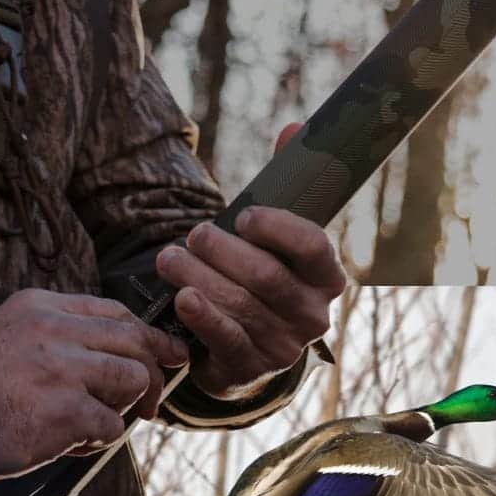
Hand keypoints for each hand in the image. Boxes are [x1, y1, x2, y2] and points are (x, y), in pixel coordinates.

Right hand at [0, 288, 187, 485]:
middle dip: (154, 374)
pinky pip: (112, 425)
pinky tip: (69, 445)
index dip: (149, 336)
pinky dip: (98, 440)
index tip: (168, 355)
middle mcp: (54, 328)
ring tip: (93, 425)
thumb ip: (59, 335)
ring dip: (124, 409)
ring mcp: (61, 367)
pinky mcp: (65, 409)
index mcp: (41, 306)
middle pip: (136, 341)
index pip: (116, 312)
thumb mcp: (11, 335)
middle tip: (150, 404)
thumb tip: (119, 354)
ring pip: (133, 379)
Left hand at [155, 123, 345, 398]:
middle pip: (266, 277)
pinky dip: (202, 316)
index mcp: (327, 276)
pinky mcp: (250, 368)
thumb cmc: (260, 278)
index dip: (278, 229)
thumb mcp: (274, 237)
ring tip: (168, 258)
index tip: (244, 215)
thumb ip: (285, 185)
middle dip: (223, 251)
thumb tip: (294, 127)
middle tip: (191, 235)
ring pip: (239, 305)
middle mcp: (313, 314)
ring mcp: (284, 347)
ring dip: (199, 277)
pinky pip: (226, 339)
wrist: (245, 347)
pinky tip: (181, 297)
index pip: (313, 247)